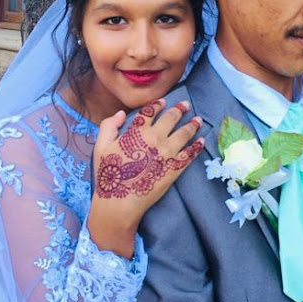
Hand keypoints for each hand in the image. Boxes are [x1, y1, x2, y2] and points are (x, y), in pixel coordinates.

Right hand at [88, 99, 203, 256]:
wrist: (120, 201)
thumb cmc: (109, 174)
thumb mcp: (101, 146)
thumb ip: (108, 126)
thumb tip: (120, 113)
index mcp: (138, 131)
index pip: (151, 111)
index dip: (158, 104)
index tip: (164, 101)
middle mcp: (156, 138)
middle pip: (171, 118)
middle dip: (180, 109)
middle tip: (186, 105)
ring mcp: (168, 152)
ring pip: (185, 133)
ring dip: (192, 124)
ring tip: (198, 120)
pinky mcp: (176, 168)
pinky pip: (190, 154)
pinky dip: (197, 146)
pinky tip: (201, 141)